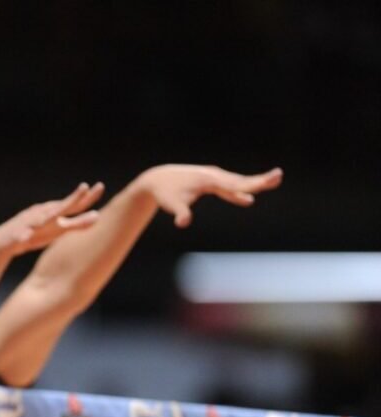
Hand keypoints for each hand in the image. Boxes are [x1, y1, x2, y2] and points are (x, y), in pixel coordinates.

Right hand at [0, 183, 104, 255]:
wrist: (5, 240)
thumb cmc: (35, 234)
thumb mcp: (58, 229)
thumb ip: (77, 223)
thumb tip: (98, 216)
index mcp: (52, 213)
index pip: (72, 204)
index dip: (86, 197)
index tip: (100, 186)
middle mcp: (41, 214)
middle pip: (59, 207)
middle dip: (71, 199)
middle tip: (84, 187)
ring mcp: (28, 224)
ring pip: (39, 220)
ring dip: (46, 216)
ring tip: (56, 215)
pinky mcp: (15, 235)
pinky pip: (19, 236)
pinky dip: (22, 236)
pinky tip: (23, 238)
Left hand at [136, 164, 282, 226]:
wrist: (156, 179)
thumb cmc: (164, 193)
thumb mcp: (171, 203)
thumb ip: (179, 212)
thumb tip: (183, 222)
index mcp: (208, 180)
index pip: (233, 184)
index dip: (250, 185)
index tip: (264, 184)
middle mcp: (213, 175)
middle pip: (239, 180)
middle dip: (259, 180)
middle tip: (278, 176)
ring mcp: (213, 177)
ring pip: (236, 182)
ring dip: (253, 183)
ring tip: (273, 180)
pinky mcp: (210, 182)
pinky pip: (228, 187)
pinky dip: (239, 191)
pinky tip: (248, 198)